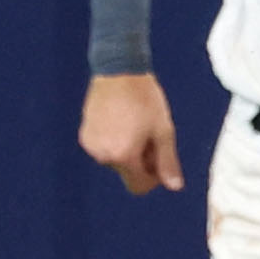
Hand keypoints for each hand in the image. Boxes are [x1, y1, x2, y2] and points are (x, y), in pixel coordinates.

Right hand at [78, 72, 183, 193]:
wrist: (119, 71)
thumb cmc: (145, 99)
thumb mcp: (163, 131)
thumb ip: (168, 162)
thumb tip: (175, 186)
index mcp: (124, 156)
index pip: (138, 186)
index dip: (153, 177)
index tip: (159, 158)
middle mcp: (103, 155)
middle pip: (127, 171)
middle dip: (141, 160)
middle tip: (149, 134)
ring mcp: (91, 145)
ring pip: (115, 159)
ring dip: (126, 149)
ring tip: (134, 123)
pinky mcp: (85, 134)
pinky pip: (103, 147)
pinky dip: (113, 141)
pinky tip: (121, 120)